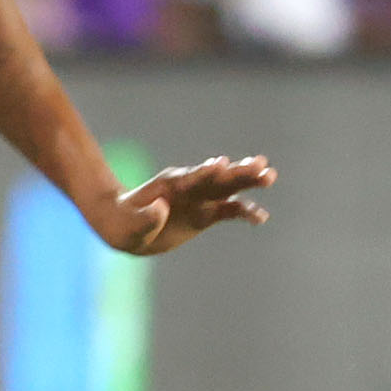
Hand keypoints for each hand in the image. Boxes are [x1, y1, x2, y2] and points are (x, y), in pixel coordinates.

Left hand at [92, 154, 275, 256]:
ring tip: (270, 176)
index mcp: (170, 185)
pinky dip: (244, 212)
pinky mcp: (205, 214)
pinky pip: (229, 211)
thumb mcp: (127, 225)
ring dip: (248, 183)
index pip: (191, 177)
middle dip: (238, 172)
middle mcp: (189, 188)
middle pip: (217, 178)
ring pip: (228, 189)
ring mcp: (200, 199)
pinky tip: (261, 217)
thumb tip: (162, 209)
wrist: (125, 226)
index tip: (223, 164)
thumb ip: (145, 218)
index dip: (206, 172)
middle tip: (261, 165)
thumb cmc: (121, 223)